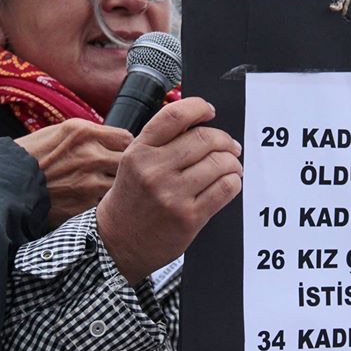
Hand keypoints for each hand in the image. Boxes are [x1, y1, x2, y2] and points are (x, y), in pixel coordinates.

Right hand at [15, 119, 131, 228]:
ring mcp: (88, 184)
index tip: (120, 154)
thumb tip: (122, 141)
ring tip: (105, 189)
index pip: (127, 138)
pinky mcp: (84, 207)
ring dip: (118, 188)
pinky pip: (106, 205)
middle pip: (129, 163)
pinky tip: (92, 202)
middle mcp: (90, 156)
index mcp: (85, 133)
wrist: (7, 184)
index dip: (126, 148)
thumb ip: (94, 134)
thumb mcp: (63, 132)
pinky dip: (103, 205)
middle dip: (127, 168)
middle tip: (117, 173)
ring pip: (122, 186)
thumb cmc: (34, 155)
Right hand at [96, 97, 242, 284]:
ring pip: (220, 163)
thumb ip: (161, 142)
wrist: (117, 242)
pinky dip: (233, 182)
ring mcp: (172, 195)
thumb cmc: (131, 199)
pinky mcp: (190, 217)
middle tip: (230, 146)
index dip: (199, 107)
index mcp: (139, 151)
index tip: (209, 111)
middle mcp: (154, 170)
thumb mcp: (134, 162)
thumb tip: (201, 122)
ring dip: (232, 162)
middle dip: (225, 140)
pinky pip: (226, 189)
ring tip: (231, 167)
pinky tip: (229, 183)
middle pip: (205, 138)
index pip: (175, 116)